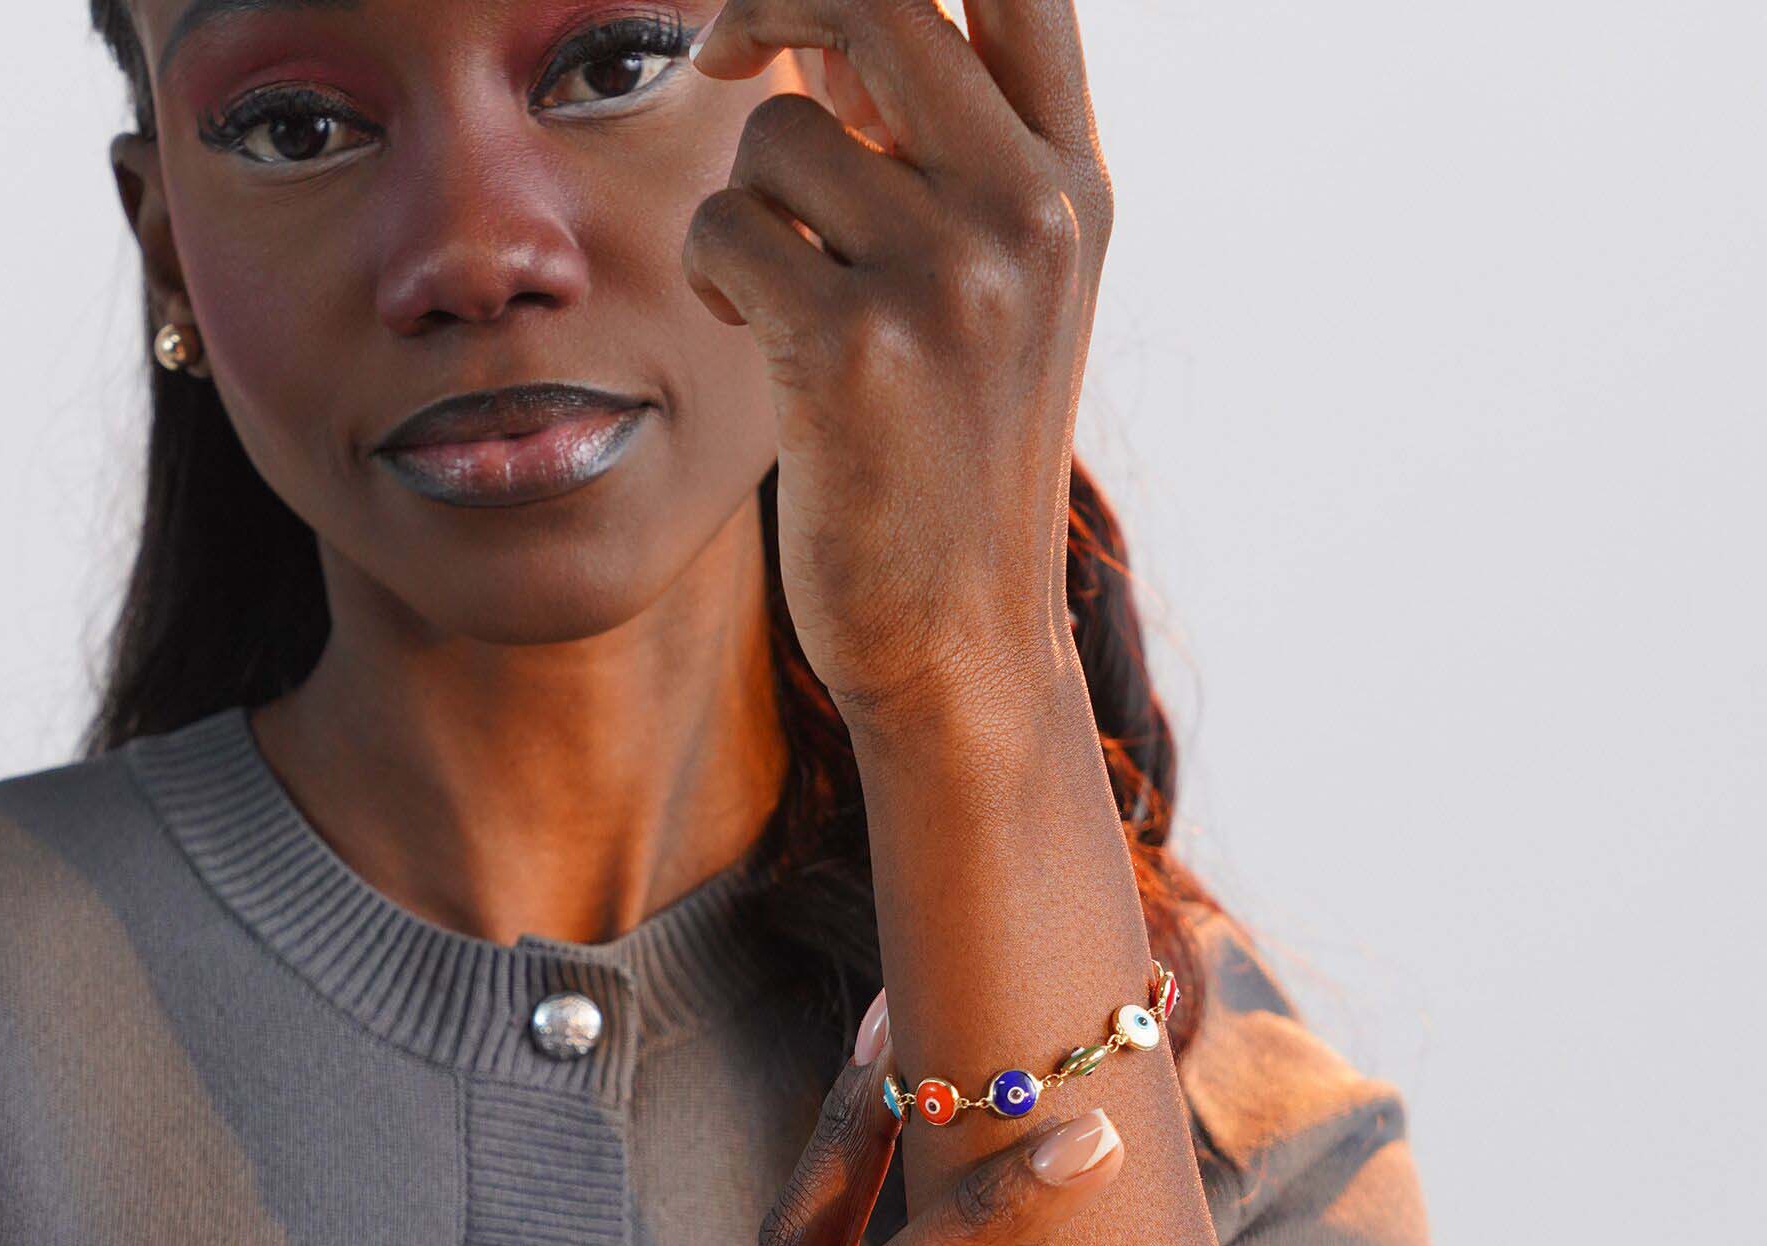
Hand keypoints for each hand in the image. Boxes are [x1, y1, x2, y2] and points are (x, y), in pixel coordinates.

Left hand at [683, 0, 1111, 724]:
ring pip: (779, 134)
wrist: (961, 644)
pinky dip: (711, 271)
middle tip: (730, 53)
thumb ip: (946, 163)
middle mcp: (1028, 214)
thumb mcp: (999, 300)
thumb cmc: (953, 468)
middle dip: (774, 0)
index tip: (818, 4)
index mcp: (1073, 191)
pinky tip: (747, 329)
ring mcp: (949, 279)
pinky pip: (726, 228)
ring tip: (773, 292)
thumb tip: (825, 36)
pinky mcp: (855, 350)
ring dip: (742, 203)